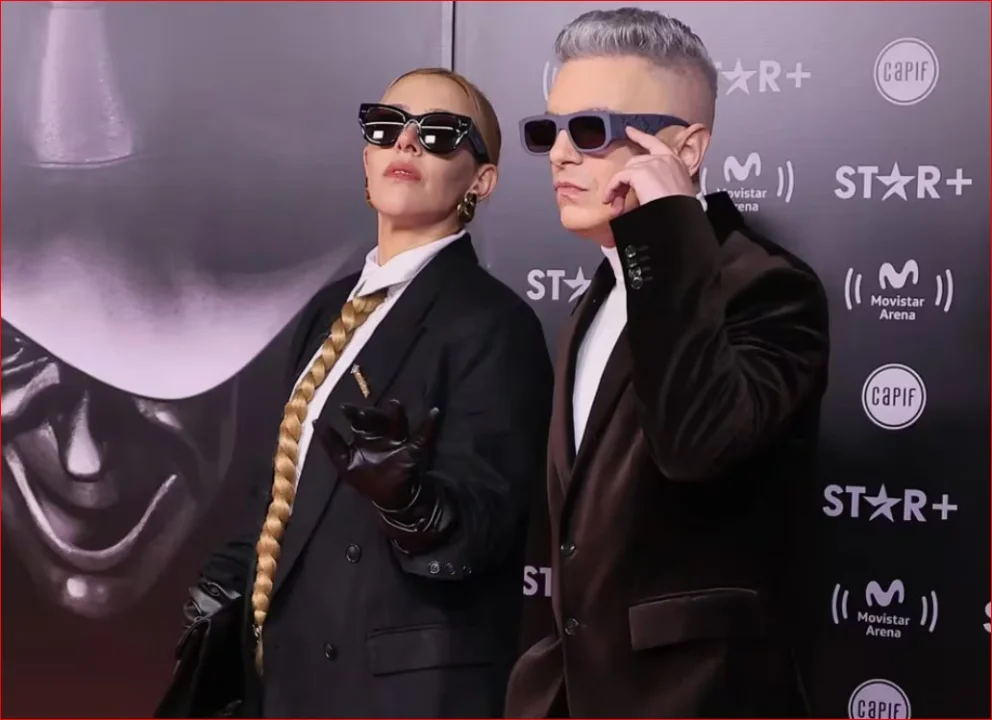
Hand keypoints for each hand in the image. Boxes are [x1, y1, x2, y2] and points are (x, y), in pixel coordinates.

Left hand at [317, 399, 438, 508]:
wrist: (389, 498)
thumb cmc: (365, 480)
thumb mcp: (343, 463)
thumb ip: (331, 444)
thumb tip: (315, 421)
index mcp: (364, 437)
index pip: (358, 420)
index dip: (352, 413)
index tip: (344, 408)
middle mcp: (381, 435)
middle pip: (377, 418)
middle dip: (371, 413)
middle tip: (365, 411)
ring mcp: (397, 441)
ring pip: (396, 423)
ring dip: (396, 414)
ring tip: (395, 405)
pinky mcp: (411, 449)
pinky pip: (421, 436)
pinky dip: (428, 425)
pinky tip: (434, 413)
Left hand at [602, 126, 694, 214]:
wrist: (679, 215)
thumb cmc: (679, 207)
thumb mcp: (676, 190)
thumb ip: (662, 184)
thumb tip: (649, 193)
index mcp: (675, 162)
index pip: (655, 144)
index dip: (640, 136)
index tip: (629, 130)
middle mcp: (664, 159)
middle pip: (635, 162)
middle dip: (624, 180)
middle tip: (619, 200)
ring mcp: (652, 163)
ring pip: (626, 170)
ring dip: (617, 188)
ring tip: (616, 206)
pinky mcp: (640, 172)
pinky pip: (619, 178)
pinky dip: (612, 189)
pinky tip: (611, 200)